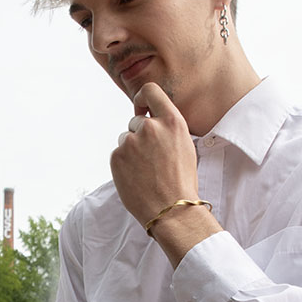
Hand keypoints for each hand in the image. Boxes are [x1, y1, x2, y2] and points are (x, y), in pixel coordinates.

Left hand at [110, 82, 198, 226]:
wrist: (171, 210)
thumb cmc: (181, 182)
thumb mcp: (185, 147)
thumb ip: (167, 129)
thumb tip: (150, 120)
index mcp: (172, 122)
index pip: (150, 91)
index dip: (142, 98)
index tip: (140, 109)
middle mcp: (150, 127)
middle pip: (136, 121)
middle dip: (140, 135)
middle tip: (151, 159)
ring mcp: (131, 141)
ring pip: (126, 139)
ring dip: (132, 151)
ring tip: (146, 172)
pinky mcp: (117, 156)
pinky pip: (118, 154)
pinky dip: (124, 164)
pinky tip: (137, 178)